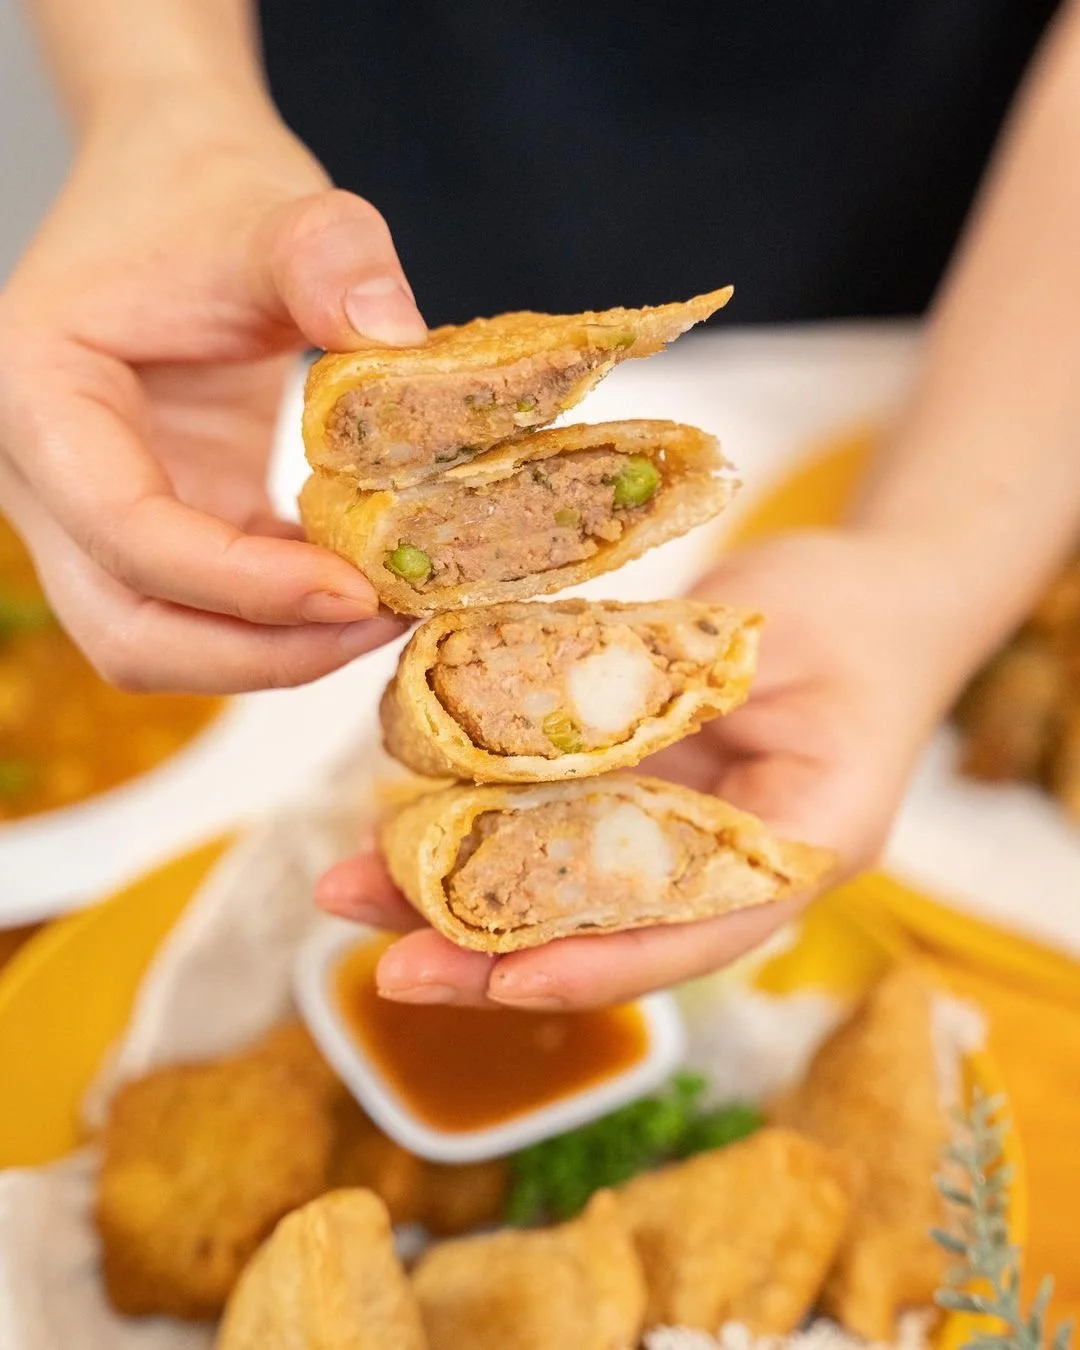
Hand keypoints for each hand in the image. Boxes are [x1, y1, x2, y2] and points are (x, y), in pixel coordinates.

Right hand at [0, 96, 423, 691]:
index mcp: (39, 396)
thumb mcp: (272, 205)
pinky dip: (289, 619)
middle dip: (259, 653)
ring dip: (279, 651)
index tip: (356, 589)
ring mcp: (101, 515)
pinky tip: (368, 580)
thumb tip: (401, 338)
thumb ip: (329, 253)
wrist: (178, 185)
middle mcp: (48, 478)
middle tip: (381, 619)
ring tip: (389, 606)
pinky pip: (216, 612)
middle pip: (130, 632)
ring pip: (169, 642)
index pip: (125, 533)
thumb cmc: (203, 190)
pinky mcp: (165, 525)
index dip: (242, 586)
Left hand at [316, 528, 964, 1007]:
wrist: (874, 598)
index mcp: (798, 845)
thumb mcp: (790, 634)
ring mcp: (676, 833)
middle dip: (492, 953)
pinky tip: (396, 820)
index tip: (504, 979)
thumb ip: (686, 679)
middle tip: (386, 965)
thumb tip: (561, 711)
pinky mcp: (636, 794)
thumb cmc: (857, 615)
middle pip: (606, 931)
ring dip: (454, 895)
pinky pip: (551, 824)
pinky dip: (477, 826)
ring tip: (350, 892)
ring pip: (560, 887)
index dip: (603, 964)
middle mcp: (727, 863)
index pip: (698, 930)